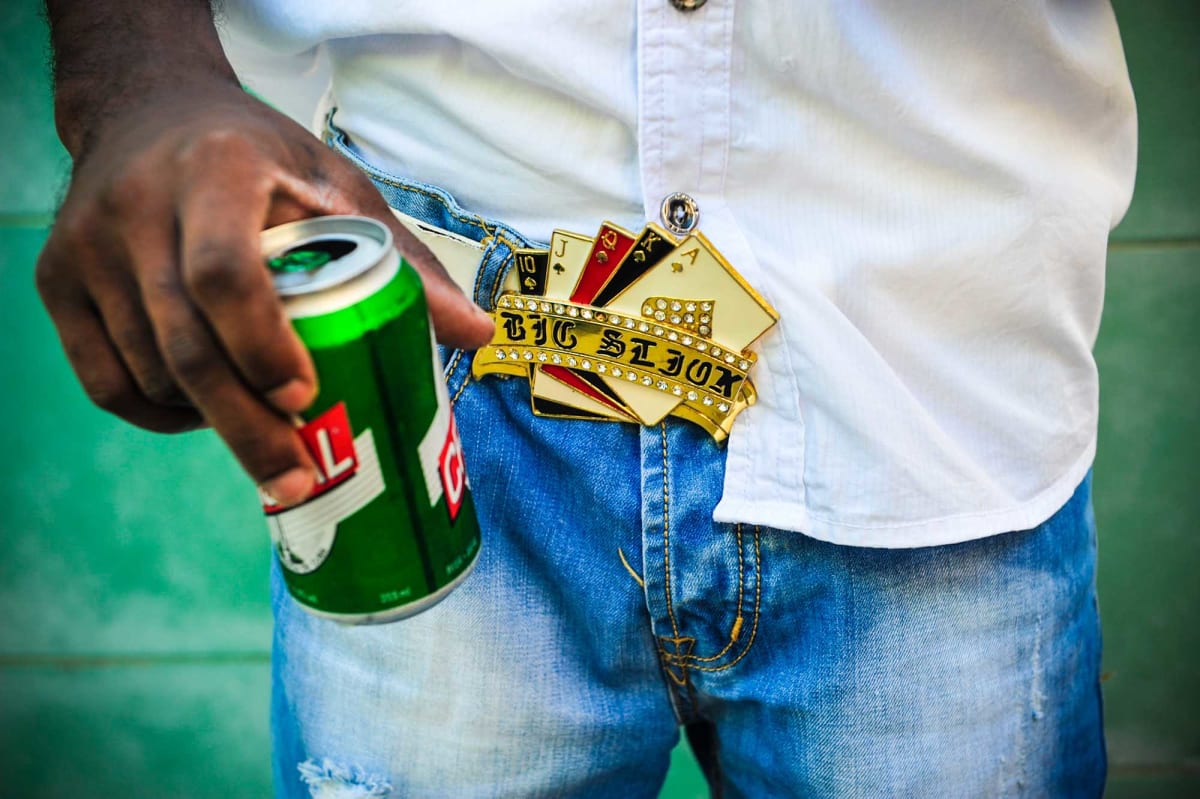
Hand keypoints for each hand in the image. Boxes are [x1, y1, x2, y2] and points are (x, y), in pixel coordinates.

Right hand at [36, 78, 493, 505]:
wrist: (148, 113)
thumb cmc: (262, 159)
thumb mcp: (337, 186)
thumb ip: (401, 259)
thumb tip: (478, 333)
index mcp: (216, 170)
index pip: (224, 271)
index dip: (262, 344)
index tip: (306, 397)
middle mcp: (136, 208)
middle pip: (183, 343)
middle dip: (244, 426)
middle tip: (297, 479)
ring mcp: (86, 248)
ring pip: (145, 371)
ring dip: (209, 421)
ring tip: (267, 440)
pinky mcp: (54, 281)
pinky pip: (106, 382)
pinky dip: (159, 414)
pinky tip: (205, 414)